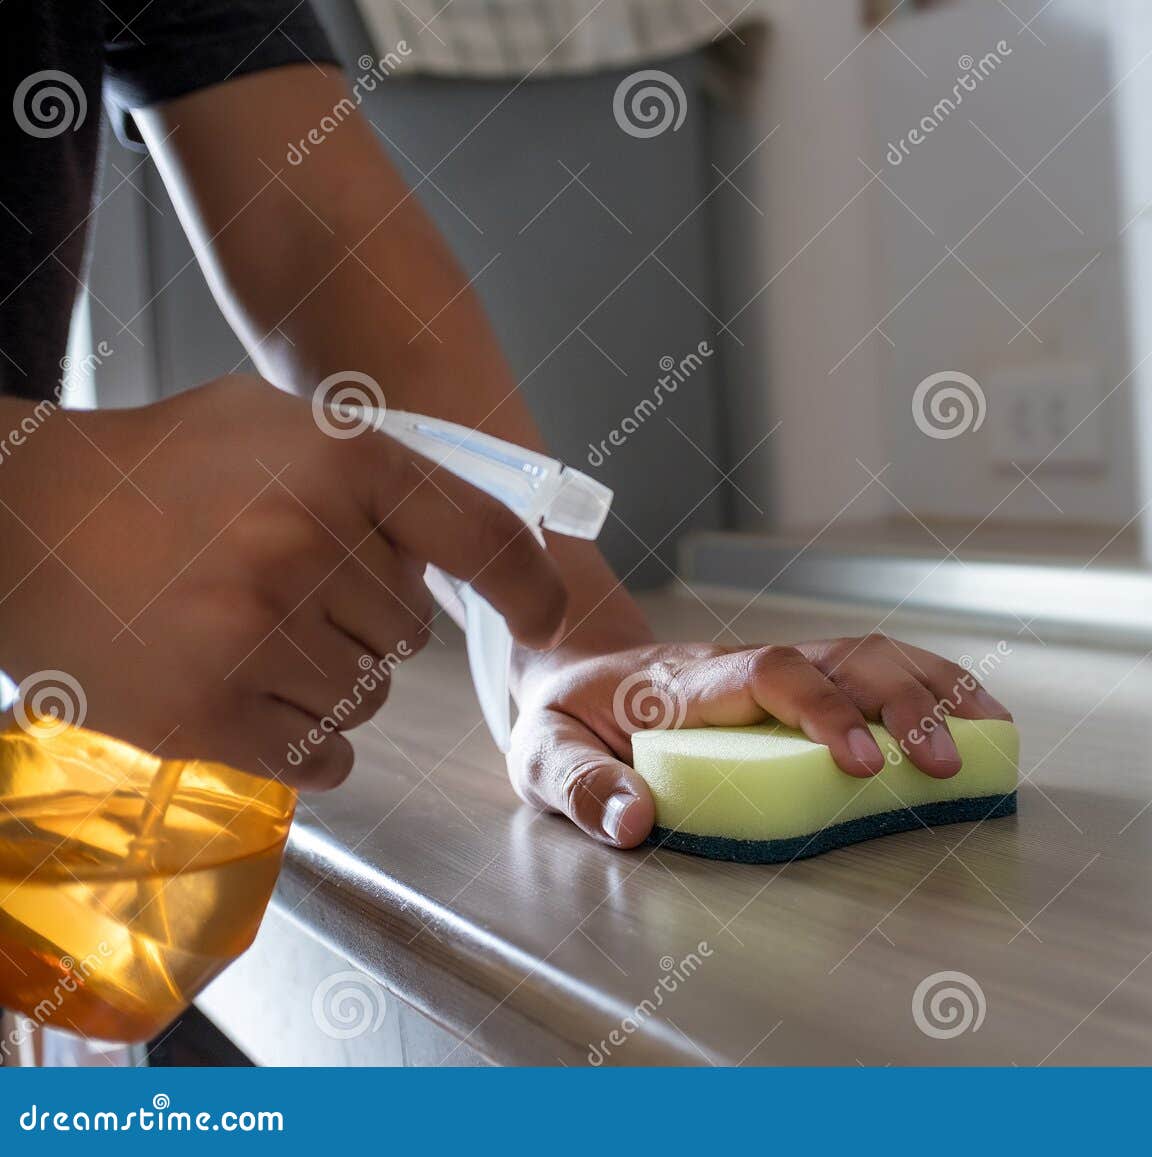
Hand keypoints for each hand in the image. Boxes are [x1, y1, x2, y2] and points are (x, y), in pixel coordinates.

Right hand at [0, 375, 565, 787]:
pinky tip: (253, 698)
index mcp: (342, 463)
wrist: (18, 521)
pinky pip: (323, 757)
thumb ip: (369, 469)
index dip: (530, 587)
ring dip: (329, 683)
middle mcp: (310, 544)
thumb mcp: (271, 423)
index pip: (483, 539)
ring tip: (252, 638)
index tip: (546, 617)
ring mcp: (259, 634)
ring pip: (368, 697)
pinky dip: (306, 745)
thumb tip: (460, 539)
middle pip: (410, 631)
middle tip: (286, 593)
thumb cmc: (154, 468)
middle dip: (365, 622)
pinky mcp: (210, 712)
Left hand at [507, 635, 1011, 846]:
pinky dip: (930, 683)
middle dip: (901, 704)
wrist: (573, 672)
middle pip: (840, 656)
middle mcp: (742, 664)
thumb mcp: (544, 756)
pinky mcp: (800, 680)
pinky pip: (872, 667)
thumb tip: (635, 822)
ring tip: (988, 734)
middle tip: (942, 765)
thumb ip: (582, 787)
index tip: (861, 764)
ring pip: (868, 653)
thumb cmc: (565, 719)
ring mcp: (777, 666)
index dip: (823, 711)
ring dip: (931, 688)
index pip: (768, 675)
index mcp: (686, 683)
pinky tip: (974, 715)